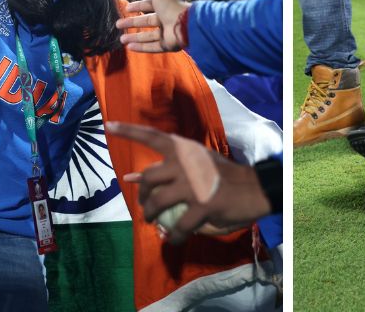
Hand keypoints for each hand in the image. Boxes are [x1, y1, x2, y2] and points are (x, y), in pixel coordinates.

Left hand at [107, 121, 271, 242]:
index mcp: (184, 149)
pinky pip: (179, 225)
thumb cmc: (223, 176)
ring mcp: (194, 183)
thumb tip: (130, 176)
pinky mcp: (203, 204)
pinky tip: (174, 239)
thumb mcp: (195, 166)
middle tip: (145, 207)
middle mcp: (186, 162)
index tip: (109, 125)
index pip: (152, 136)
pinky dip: (173, 235)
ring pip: (158, 201)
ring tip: (153, 222)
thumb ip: (165, 170)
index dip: (129, 130)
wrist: (255, 188)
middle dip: (142, 195)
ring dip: (151, 215)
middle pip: (149, 178)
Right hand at [115, 0, 189, 51]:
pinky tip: (129, 47)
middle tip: (118, 24)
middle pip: (146, 21)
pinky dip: (141, 47)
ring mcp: (167, 33)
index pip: (149, 5)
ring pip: (148, 35)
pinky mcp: (167, 45)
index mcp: (166, 4)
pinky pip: (152, 47)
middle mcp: (166, 18)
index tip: (126, 8)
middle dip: (132, 22)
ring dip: (134, 37)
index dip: (138, 6)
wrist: (184, 23)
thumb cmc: (171, 4)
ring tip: (121, 39)